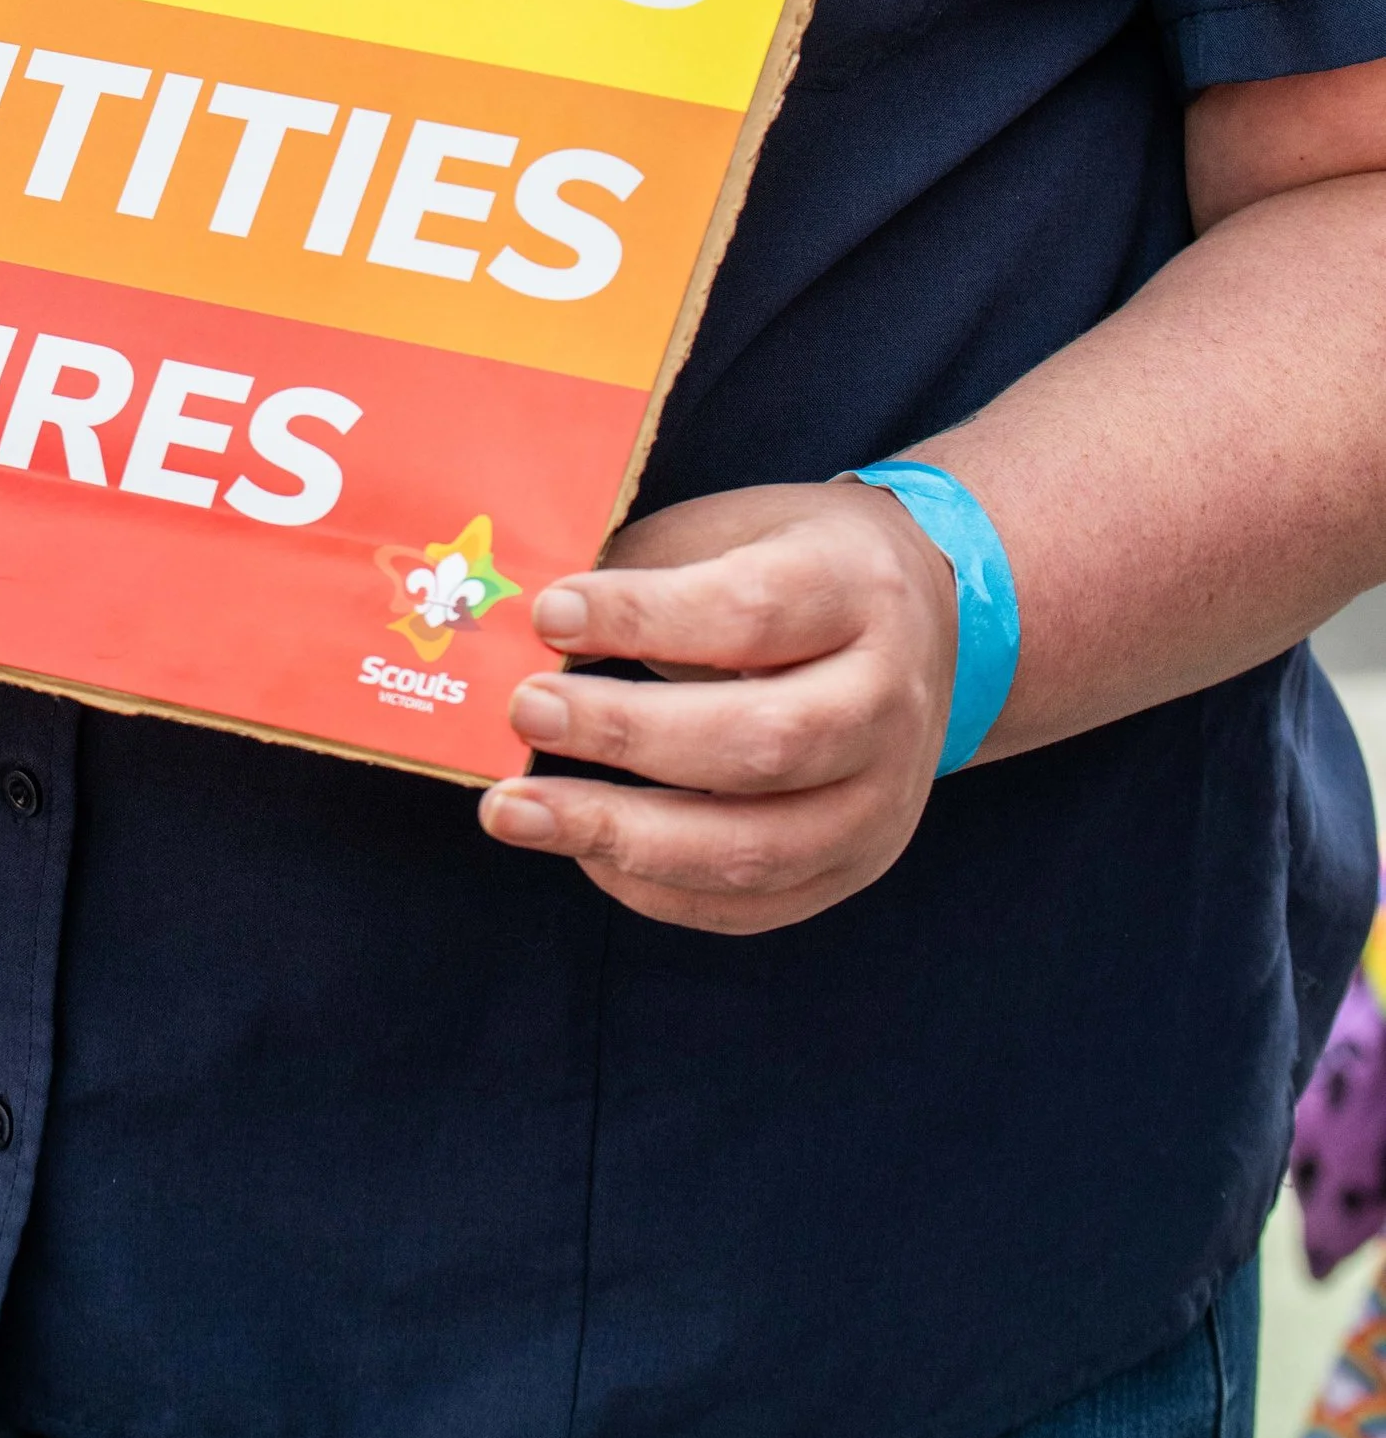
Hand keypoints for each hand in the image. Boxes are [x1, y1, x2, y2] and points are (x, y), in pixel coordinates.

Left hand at [478, 480, 957, 931]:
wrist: (922, 624)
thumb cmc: (790, 566)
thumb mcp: (731, 532)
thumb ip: (641, 575)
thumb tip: (529, 634)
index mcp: (858, 589)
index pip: (751, 613)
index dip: (644, 619)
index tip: (550, 615)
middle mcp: (890, 701)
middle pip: (762, 742)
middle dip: (625, 735)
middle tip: (524, 711)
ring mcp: (884, 800)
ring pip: (755, 846)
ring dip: (620, 836)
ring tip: (515, 812)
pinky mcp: (857, 867)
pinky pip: (752, 905)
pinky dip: (655, 888)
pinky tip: (583, 851)